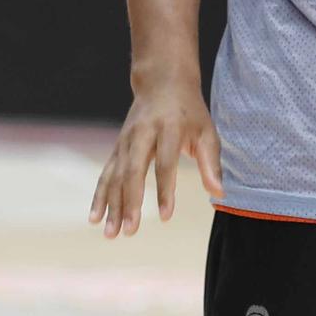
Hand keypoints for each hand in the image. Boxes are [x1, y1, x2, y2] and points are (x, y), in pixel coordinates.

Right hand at [89, 75, 223, 237]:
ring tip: (111, 234)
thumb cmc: (190, 112)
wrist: (162, 82)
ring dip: (112, 205)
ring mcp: (126, 140)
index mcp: (168, 127)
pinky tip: (95, 218)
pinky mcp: (117, 147)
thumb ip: (211, 163)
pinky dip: (99, 196)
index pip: (164, 163)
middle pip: (133, 171)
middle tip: (130, 231)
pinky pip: (106, 174)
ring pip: (115, 175)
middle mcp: (142, 133)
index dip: (165, 190)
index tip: (166, 216)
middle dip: (130, 202)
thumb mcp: (207, 131)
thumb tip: (219, 194)